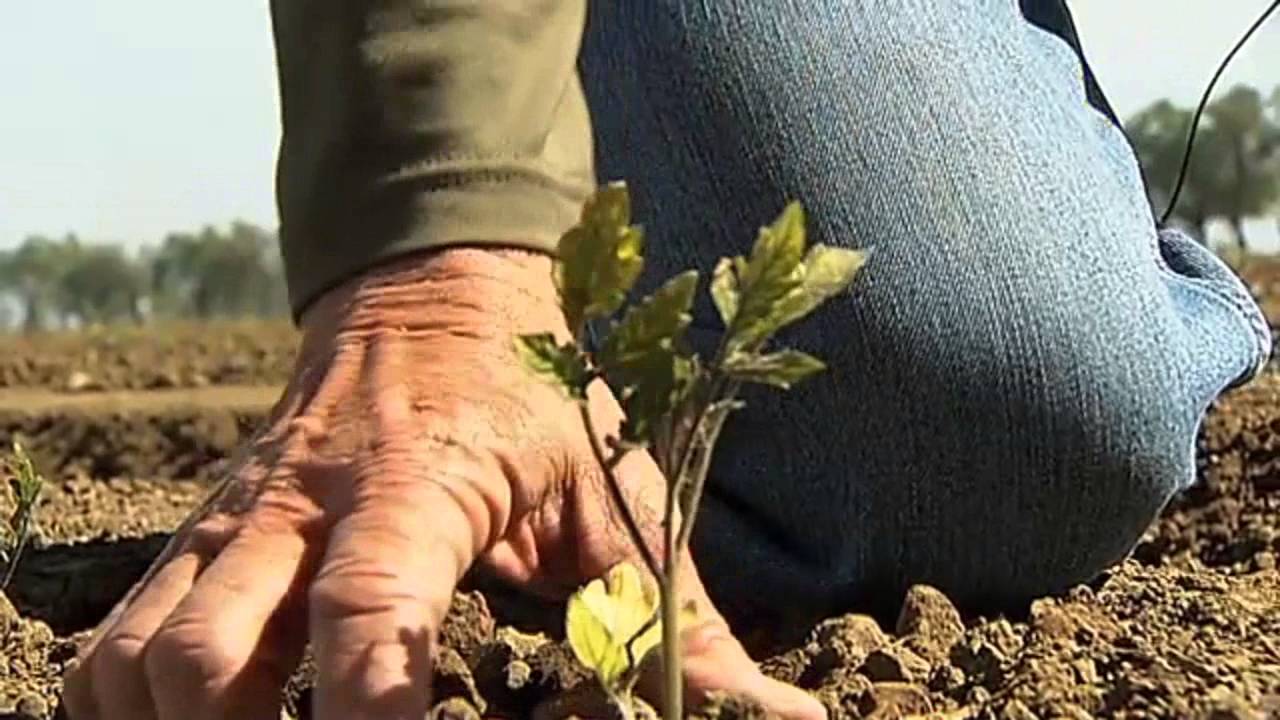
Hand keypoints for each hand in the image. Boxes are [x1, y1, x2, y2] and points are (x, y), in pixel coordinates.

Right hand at [60, 248, 825, 719]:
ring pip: (138, 656)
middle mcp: (300, 507)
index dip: (374, 712)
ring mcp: (236, 519)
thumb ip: (679, 623)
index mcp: (414, 490)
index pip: (366, 612)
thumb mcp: (615, 499)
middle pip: (205, 654)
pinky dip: (132, 699)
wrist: (433, 292)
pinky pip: (119, 636)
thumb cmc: (536, 398)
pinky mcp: (203, 530)